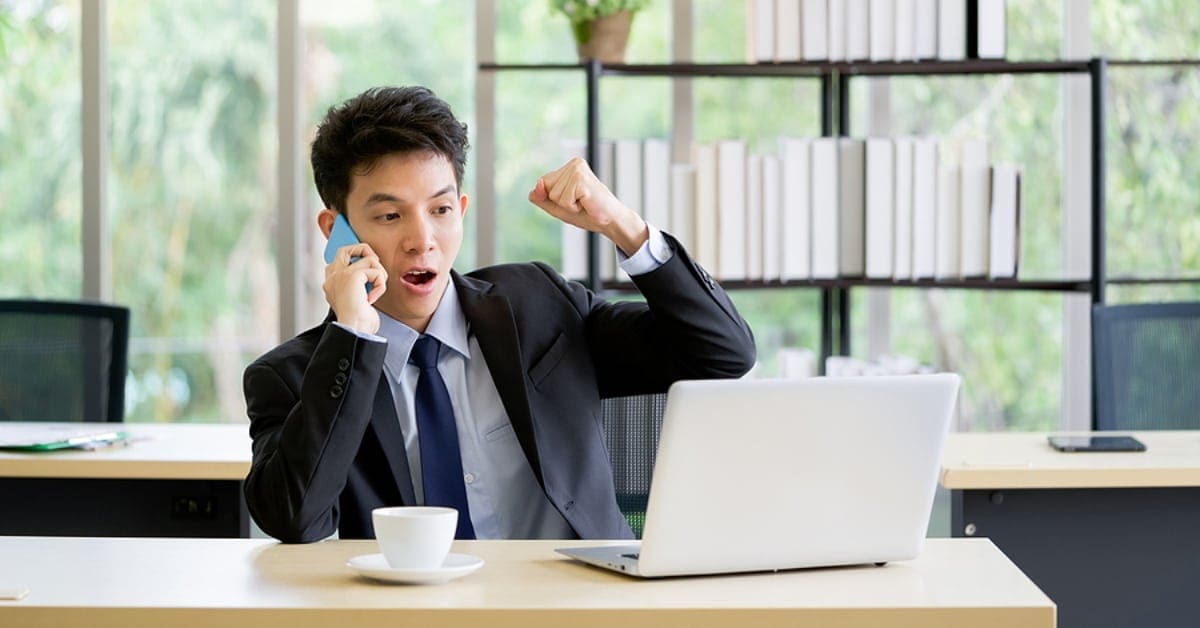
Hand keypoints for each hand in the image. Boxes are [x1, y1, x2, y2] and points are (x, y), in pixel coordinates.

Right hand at [323, 243, 387, 333]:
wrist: (353, 330)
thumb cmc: (358, 322)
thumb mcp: (356, 300)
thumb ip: (360, 285)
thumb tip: (374, 273)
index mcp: (331, 283)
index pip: (338, 259)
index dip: (353, 255)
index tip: (366, 258)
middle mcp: (332, 276)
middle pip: (347, 248)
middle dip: (365, 251)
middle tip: (375, 266)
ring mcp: (341, 274)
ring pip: (369, 259)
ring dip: (380, 275)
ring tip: (376, 290)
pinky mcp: (352, 275)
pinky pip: (376, 271)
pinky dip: (380, 285)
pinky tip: (372, 298)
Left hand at [528, 157, 648, 255]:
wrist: (611, 221)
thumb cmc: (588, 213)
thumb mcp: (558, 206)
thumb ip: (542, 197)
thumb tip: (535, 187)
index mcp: (569, 167)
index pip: (543, 183)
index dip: (554, 199)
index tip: (574, 200)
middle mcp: (574, 164)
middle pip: (546, 187)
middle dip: (560, 201)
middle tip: (580, 202)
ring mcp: (578, 170)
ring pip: (554, 194)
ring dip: (567, 205)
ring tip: (584, 202)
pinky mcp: (581, 180)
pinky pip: (563, 200)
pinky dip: (573, 207)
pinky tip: (586, 202)